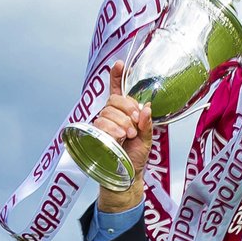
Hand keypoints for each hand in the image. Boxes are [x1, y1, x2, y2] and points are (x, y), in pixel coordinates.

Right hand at [95, 60, 152, 206]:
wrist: (126, 176)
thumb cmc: (135, 159)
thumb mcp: (146, 141)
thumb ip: (147, 125)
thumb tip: (146, 107)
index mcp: (125, 113)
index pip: (118, 90)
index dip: (117, 76)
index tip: (119, 64)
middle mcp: (111, 115)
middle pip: (115, 99)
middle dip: (128, 110)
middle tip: (136, 125)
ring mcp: (102, 124)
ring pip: (108, 112)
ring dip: (121, 123)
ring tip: (128, 136)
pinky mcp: (95, 134)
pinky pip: (101, 124)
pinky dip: (112, 130)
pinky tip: (118, 138)